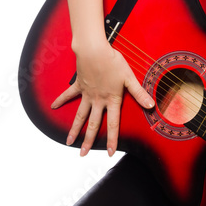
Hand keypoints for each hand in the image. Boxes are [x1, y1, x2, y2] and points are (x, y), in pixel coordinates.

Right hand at [50, 41, 154, 156]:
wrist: (94, 50)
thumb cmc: (113, 62)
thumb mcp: (129, 77)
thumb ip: (139, 93)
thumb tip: (151, 106)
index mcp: (112, 100)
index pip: (113, 124)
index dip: (112, 139)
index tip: (109, 153)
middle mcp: (98, 100)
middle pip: (93, 124)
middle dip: (88, 140)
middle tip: (83, 154)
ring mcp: (87, 94)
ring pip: (80, 115)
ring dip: (74, 129)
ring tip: (68, 142)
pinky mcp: (79, 85)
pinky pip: (69, 95)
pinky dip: (61, 100)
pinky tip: (53, 107)